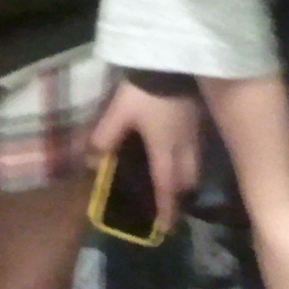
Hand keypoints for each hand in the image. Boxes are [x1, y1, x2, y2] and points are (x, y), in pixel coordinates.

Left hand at [89, 81, 204, 236]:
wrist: (173, 60)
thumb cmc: (146, 92)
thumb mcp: (118, 114)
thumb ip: (104, 137)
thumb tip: (91, 162)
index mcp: (165, 149)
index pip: (166, 186)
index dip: (165, 209)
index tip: (165, 229)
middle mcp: (184, 145)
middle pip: (187, 178)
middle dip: (179, 195)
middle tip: (170, 204)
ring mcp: (194, 130)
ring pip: (195, 163)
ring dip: (186, 177)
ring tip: (175, 182)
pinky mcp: (197, 117)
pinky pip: (196, 147)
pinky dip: (188, 158)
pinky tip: (179, 151)